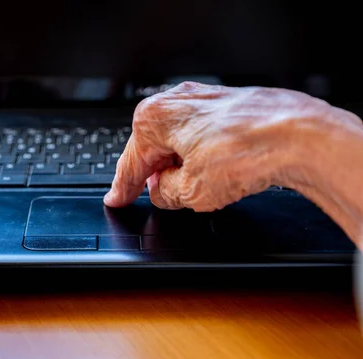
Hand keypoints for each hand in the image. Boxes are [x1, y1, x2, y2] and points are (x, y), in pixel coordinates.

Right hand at [104, 81, 362, 211]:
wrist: (302, 138)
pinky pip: (202, 133)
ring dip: (182, 165)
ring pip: (179, 139)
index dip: (122, 187)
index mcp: (155, 118)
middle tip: (161, 197)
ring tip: (202, 186)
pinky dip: (203, 154)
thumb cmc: (248, 153)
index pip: (130, 162)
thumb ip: (164, 194)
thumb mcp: (191, 192)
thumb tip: (161, 190)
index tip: (116, 199)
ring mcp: (204, 98)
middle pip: (154, 146)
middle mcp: (176, 101)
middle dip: (155, 173)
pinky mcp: (228, 103)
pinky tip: (219, 171)